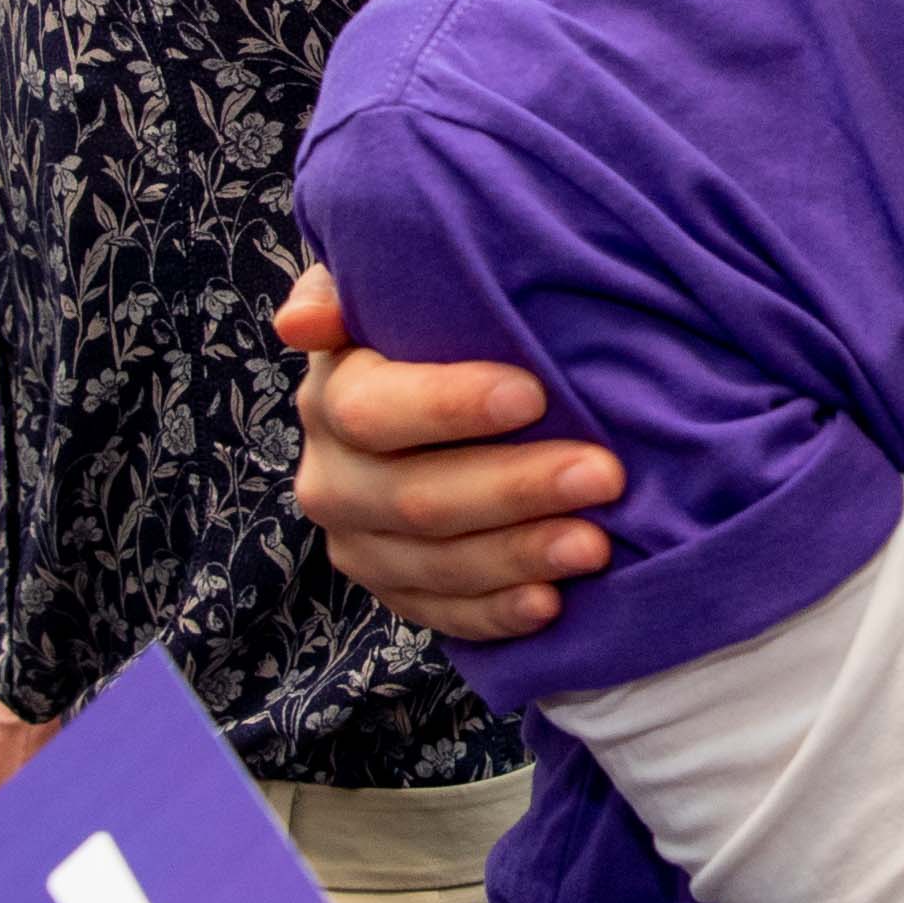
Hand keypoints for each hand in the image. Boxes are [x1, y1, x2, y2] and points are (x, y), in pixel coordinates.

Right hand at [275, 265, 617, 639]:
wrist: (429, 406)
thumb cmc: (427, 332)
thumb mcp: (386, 292)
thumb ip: (344, 287)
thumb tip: (301, 325)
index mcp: (330, 397)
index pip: (374, 410)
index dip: (449, 405)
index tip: (533, 393)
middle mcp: (332, 479)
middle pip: (416, 497)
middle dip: (514, 487)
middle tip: (603, 473)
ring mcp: (360, 545)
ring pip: (436, 564)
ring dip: (519, 556)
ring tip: (597, 543)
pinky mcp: (396, 591)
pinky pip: (443, 615)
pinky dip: (497, 613)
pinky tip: (553, 602)